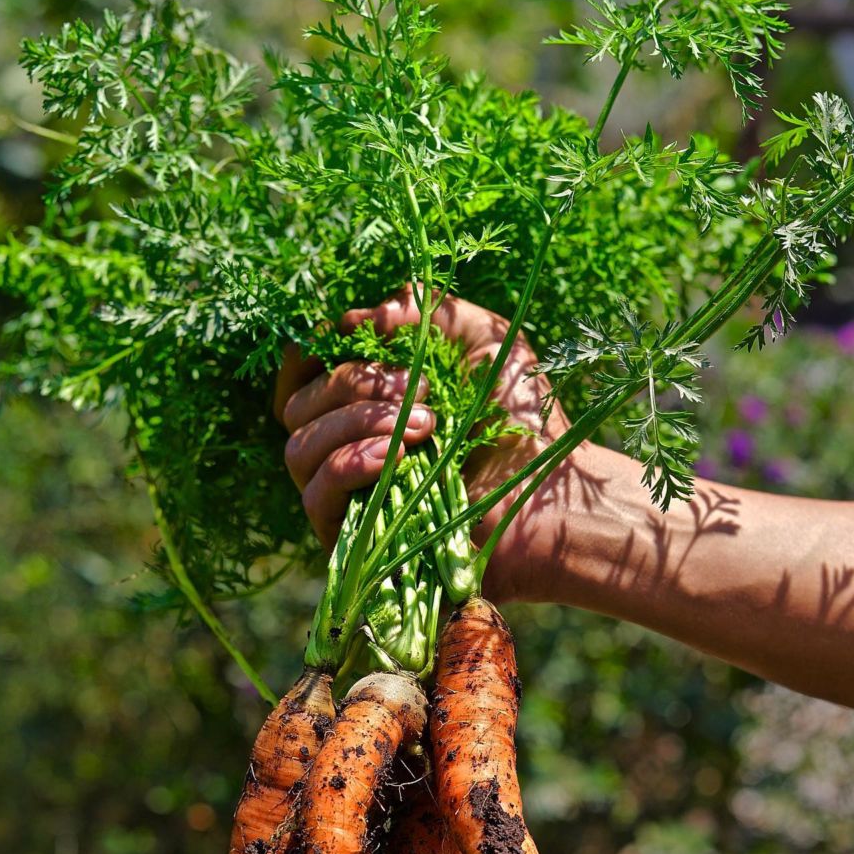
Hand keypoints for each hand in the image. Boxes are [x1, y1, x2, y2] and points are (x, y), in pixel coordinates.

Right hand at [274, 286, 589, 600]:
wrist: (556, 497)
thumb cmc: (525, 421)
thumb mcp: (485, 341)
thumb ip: (427, 311)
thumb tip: (360, 316)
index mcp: (366, 404)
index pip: (299, 376)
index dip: (310, 352)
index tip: (347, 336)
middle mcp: (347, 449)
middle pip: (297, 407)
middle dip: (351, 384)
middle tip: (417, 388)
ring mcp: (349, 499)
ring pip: (299, 449)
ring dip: (354, 423)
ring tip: (425, 425)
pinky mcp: (355, 542)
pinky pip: (316, 496)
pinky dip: (350, 465)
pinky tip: (397, 456)